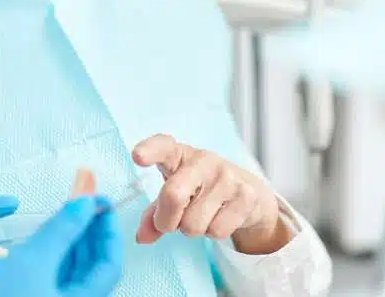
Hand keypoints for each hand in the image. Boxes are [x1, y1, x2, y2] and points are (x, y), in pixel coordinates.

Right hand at [0, 195, 123, 296]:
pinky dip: (53, 249)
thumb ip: (63, 230)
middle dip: (87, 228)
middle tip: (83, 196)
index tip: (101, 201)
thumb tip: (86, 203)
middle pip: (90, 265)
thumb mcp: (31, 262)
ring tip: (65, 208)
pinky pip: (51, 272)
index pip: (109, 265)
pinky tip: (47, 231)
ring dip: (70, 236)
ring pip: (70, 268)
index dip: (108, 230)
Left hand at [132, 134, 290, 253]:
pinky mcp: (246, 195)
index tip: (137, 156)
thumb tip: (142, 238)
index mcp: (178, 154)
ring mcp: (226, 176)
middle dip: (165, 221)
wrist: (247, 192)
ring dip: (193, 229)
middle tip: (168, 224)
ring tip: (202, 214)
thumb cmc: (199, 189)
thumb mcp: (174, 194)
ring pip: (193, 224)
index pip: (162, 146)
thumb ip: (154, 213)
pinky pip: (216, 231)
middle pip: (173, 195)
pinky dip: (213, 232)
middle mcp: (202, 160)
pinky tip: (220, 217)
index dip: (150, 150)